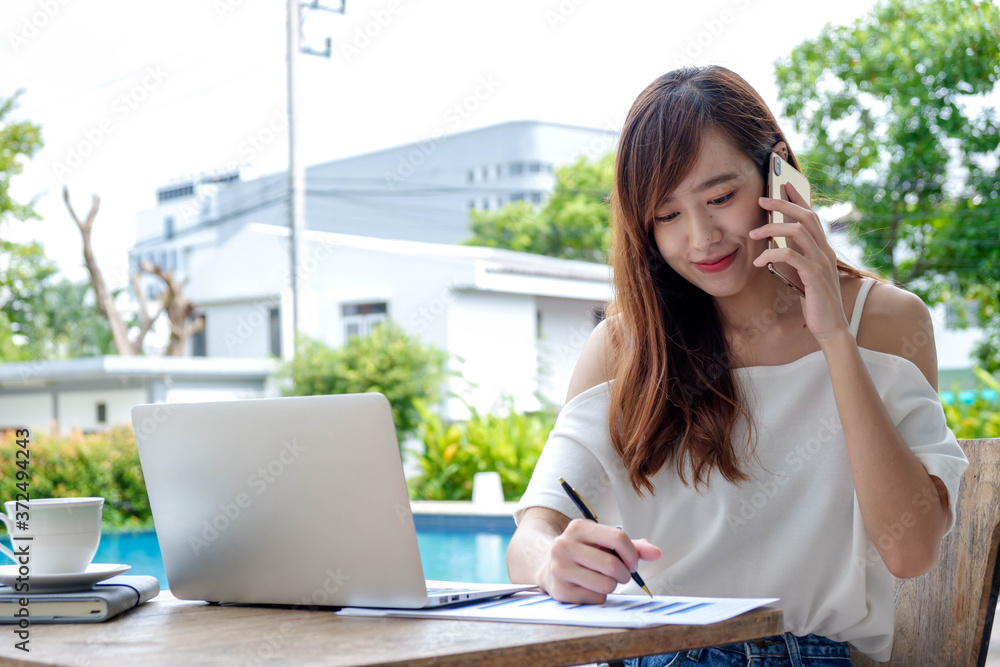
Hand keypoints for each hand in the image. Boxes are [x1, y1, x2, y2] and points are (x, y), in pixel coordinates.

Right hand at [537, 519, 660, 603]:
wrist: (548, 566)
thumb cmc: (584, 553)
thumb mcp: (604, 543)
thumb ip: (632, 547)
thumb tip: (657, 553)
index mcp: (578, 527)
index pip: (618, 538)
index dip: (632, 554)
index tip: (633, 563)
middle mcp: (564, 545)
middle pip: (613, 565)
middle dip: (624, 574)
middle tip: (621, 575)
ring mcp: (560, 568)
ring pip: (606, 584)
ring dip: (612, 586)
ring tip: (603, 580)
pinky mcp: (560, 590)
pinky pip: (596, 599)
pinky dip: (599, 596)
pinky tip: (588, 588)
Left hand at [750, 183, 849, 343]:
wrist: (831, 325)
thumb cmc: (814, 300)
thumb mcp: (803, 274)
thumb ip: (795, 257)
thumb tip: (776, 245)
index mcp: (822, 248)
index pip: (811, 216)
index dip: (798, 198)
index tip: (783, 185)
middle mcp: (824, 251)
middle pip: (806, 216)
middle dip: (783, 205)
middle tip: (761, 200)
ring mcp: (821, 262)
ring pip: (799, 232)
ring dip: (773, 229)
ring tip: (752, 234)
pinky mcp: (815, 276)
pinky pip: (793, 256)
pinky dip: (774, 255)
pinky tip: (760, 262)